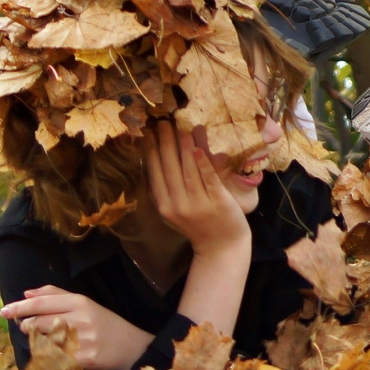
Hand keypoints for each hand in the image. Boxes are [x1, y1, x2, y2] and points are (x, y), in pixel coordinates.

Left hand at [1, 286, 156, 369]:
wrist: (135, 349)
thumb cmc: (107, 326)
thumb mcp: (86, 305)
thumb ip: (57, 296)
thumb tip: (26, 293)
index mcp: (80, 302)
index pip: (42, 303)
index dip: (20, 307)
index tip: (4, 311)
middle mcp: (80, 318)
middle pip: (38, 322)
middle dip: (26, 327)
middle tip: (25, 329)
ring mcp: (82, 339)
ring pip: (44, 342)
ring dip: (37, 345)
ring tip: (46, 343)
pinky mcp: (85, 359)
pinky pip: (55, 360)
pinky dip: (49, 361)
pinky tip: (54, 359)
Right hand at [146, 120, 250, 257]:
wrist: (222, 247)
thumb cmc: (200, 225)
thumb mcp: (178, 208)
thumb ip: (171, 186)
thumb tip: (162, 156)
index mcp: (164, 206)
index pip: (154, 173)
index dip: (150, 152)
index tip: (147, 132)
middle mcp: (177, 205)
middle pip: (168, 168)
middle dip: (164, 143)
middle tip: (161, 122)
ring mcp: (197, 204)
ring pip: (187, 170)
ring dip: (183, 147)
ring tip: (179, 127)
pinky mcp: (217, 202)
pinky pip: (208, 178)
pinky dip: (203, 162)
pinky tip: (198, 147)